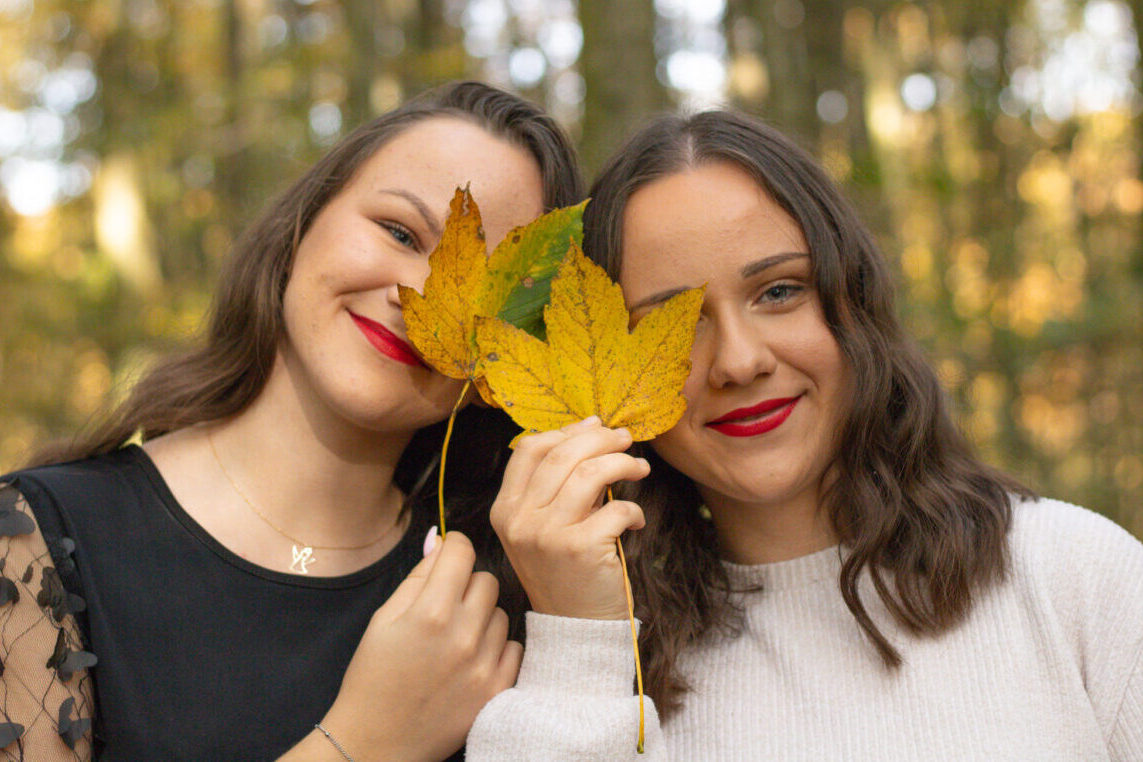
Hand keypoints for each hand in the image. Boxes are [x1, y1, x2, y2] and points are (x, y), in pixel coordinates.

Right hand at [309, 531, 521, 761]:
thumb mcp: (382, 620)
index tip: (450, 556)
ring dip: (482, 617)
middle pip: (486, 579)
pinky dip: (496, 648)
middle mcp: (462, 636)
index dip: (454, 547)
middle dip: (467, 585)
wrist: (377, 743)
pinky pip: (514, 647)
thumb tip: (440, 541)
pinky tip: (471, 660)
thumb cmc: (373, 678)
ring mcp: (483, 665)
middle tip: (446, 606)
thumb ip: (417, 577)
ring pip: (501, 613)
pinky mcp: (496, 690)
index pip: (462, 553)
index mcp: (429, 613)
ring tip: (455, 639)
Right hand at [490, 417, 650, 620]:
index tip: (594, 427)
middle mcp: (520, 520)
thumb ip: (555, 485)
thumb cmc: (565, 572)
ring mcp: (548, 534)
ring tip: (639, 469)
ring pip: (591, 474)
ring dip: (623, 464)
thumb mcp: (543, 528)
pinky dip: (634, 511)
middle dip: (601, 440)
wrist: (573, 630)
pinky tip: (636, 521)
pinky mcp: (580, 549)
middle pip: (563, 454)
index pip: (529, 449)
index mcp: (506, 509)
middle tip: (625, 440)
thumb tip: (589, 429)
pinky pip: (617, 510)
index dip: (566, 431)